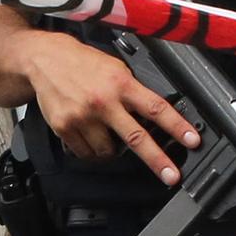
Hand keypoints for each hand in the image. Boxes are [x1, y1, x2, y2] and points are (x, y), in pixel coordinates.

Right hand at [25, 34, 198, 181]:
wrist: (44, 59)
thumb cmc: (82, 63)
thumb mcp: (115, 68)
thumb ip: (132, 90)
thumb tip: (154, 115)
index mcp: (121, 84)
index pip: (155, 108)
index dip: (177, 126)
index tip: (192, 140)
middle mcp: (103, 102)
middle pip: (136, 138)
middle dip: (157, 160)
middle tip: (172, 176)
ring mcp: (83, 117)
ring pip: (108, 151)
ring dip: (112, 148)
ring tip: (106, 131)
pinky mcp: (65, 128)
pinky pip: (86, 153)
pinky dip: (91, 149)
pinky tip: (88, 133)